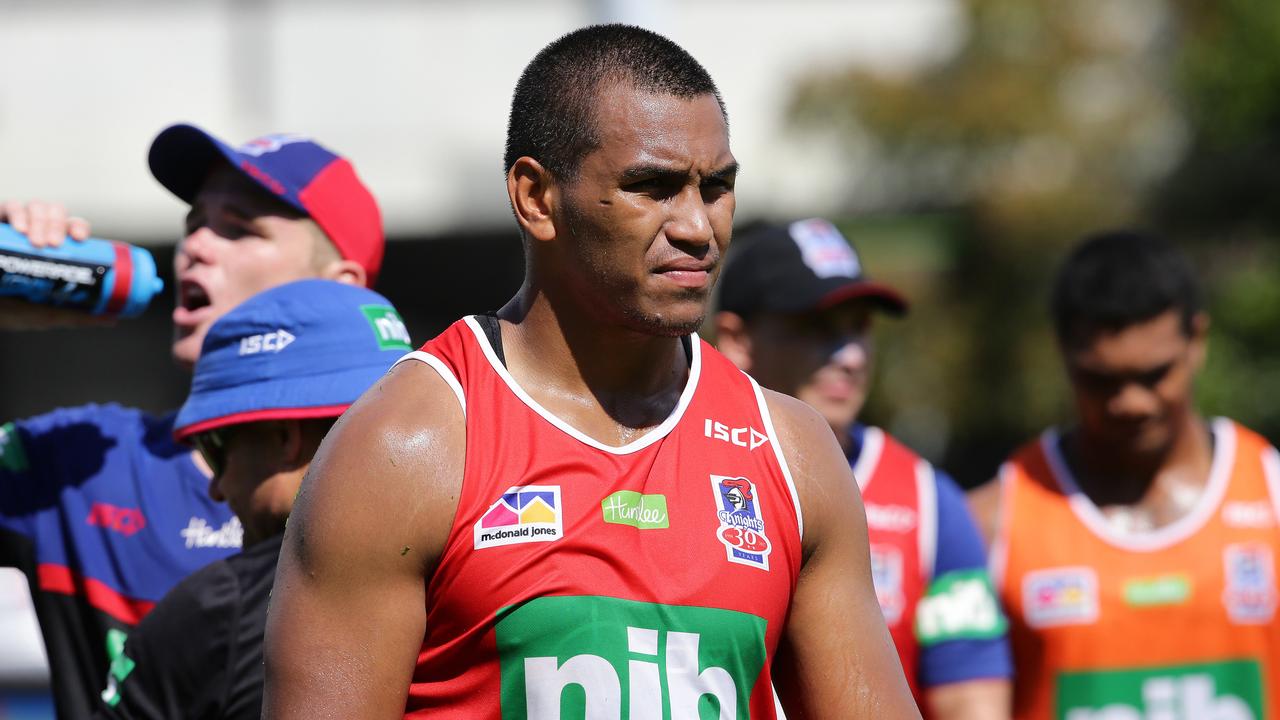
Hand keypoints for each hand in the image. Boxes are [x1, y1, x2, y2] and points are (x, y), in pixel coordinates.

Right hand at [0, 201, 110, 329]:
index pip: (72, 227)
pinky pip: (9, 206)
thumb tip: (112, 318)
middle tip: (54, 244)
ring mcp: (16, 225)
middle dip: (57, 224)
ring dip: (39, 220)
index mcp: (55, 245)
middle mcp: (38, 230)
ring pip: (35, 207)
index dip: (78, 227)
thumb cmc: (13, 308)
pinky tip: (20, 229)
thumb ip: (76, 314)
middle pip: (56, 213)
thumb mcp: (45, 312)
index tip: (79, 238)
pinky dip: (17, 213)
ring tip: (37, 242)